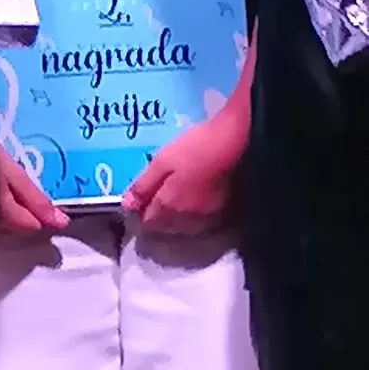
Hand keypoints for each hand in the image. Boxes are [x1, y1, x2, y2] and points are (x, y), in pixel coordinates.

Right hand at [0, 102, 67, 238]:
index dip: (41, 215)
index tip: (42, 200)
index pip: (31, 228)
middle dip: (23, 220)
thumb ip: (37, 201)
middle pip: (12, 234)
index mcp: (0, 216)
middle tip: (24, 195)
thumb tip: (60, 223)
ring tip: (3, 195)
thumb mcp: (15, 172)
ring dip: (4, 222)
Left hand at [124, 102, 246, 234]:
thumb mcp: (162, 161)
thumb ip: (144, 186)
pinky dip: (196, 217)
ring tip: (174, 201)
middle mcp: (190, 220)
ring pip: (187, 228)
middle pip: (167, 228)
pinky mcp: (230, 213)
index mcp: (170, 207)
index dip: (140, 213)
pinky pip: (206, 223)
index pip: (148, 223)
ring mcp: (212, 219)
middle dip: (157, 218)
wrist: (242, 141)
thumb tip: (127, 207)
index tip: (138, 201)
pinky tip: (197, 201)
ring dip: (176, 220)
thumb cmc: (197, 147)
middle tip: (154, 199)